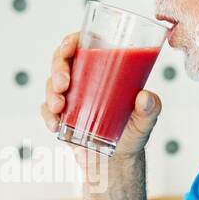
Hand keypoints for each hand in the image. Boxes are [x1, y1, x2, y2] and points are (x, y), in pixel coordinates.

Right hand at [40, 32, 161, 161]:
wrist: (119, 158)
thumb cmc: (133, 130)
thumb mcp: (146, 118)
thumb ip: (151, 108)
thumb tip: (144, 97)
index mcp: (103, 68)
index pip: (83, 44)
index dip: (71, 41)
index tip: (68, 48)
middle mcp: (84, 78)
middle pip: (61, 61)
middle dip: (58, 69)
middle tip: (63, 84)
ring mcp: (70, 97)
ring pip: (51, 85)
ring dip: (51, 94)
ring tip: (59, 107)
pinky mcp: (61, 116)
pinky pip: (47, 110)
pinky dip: (48, 116)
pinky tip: (55, 124)